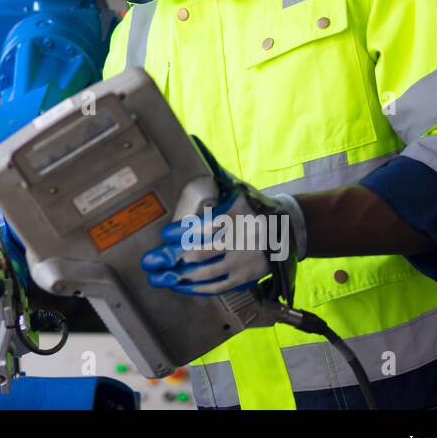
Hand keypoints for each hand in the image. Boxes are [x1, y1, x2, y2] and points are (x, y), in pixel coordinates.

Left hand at [141, 182, 306, 295]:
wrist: (286, 229)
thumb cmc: (253, 207)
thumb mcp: (238, 192)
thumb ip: (216, 183)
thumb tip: (192, 150)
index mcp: (233, 217)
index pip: (201, 226)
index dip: (180, 232)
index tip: (165, 235)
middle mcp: (237, 240)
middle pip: (198, 253)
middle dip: (169, 258)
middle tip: (150, 262)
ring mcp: (241, 261)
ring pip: (205, 273)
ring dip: (178, 277)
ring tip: (159, 277)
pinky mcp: (245, 277)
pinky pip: (217, 286)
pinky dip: (196, 288)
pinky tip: (181, 285)